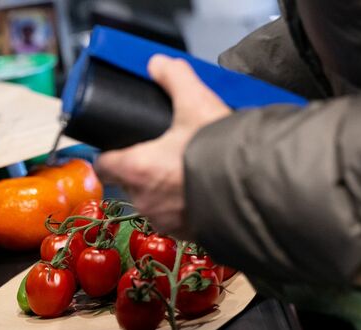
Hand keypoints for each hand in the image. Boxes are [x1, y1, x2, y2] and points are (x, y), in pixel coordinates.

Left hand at [94, 55, 230, 238]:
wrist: (257, 190)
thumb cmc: (219, 150)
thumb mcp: (196, 103)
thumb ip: (174, 79)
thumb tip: (159, 63)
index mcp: (136, 169)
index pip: (103, 164)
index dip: (109, 153)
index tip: (119, 146)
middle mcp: (144, 199)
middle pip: (129, 182)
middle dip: (141, 169)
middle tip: (163, 153)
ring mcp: (164, 220)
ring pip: (152, 202)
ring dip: (163, 189)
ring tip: (185, 171)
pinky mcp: (186, 234)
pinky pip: (175, 219)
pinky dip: (183, 206)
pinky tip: (200, 191)